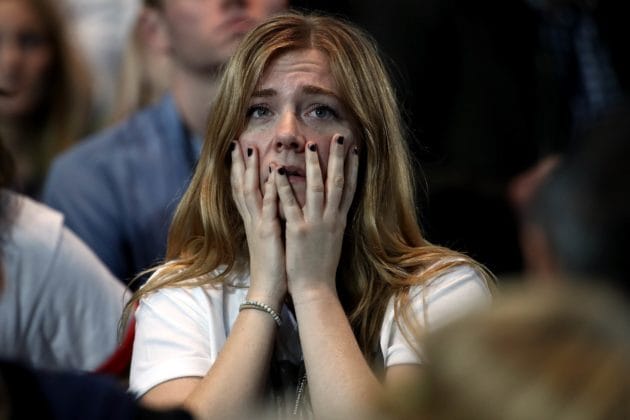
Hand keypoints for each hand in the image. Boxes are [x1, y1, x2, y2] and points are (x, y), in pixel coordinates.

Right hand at [231, 142, 286, 307]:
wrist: (268, 290)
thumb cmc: (273, 266)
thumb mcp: (270, 238)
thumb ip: (268, 221)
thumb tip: (273, 206)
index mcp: (254, 221)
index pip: (243, 191)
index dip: (239, 170)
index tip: (239, 150)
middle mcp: (253, 220)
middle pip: (241, 186)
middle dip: (239, 164)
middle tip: (237, 142)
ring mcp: (259, 225)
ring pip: (251, 192)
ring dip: (250, 170)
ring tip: (251, 149)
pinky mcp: (268, 233)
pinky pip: (268, 208)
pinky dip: (269, 189)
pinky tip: (272, 174)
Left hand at [275, 135, 359, 298]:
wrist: (316, 288)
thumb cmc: (323, 265)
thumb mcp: (334, 239)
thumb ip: (334, 220)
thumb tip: (337, 206)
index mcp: (339, 220)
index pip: (349, 188)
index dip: (352, 167)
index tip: (354, 148)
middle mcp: (331, 219)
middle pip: (337, 183)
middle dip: (338, 158)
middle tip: (339, 136)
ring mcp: (315, 224)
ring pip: (316, 189)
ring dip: (313, 166)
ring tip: (310, 145)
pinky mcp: (298, 231)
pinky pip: (290, 204)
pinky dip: (283, 187)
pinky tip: (277, 171)